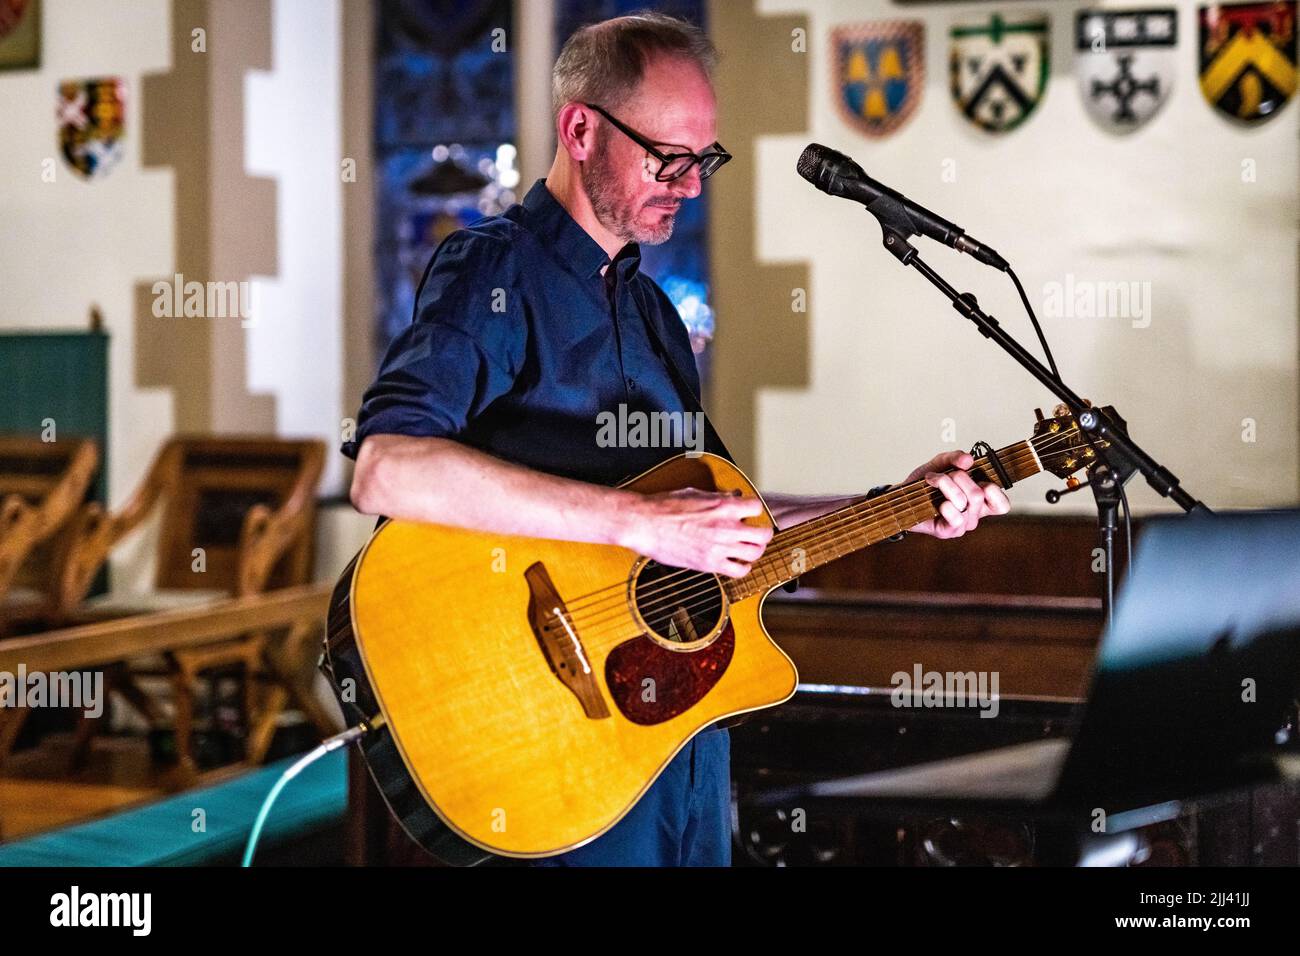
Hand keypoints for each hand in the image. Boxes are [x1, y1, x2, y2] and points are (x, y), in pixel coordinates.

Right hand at [620, 488, 772, 577]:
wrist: (645, 523)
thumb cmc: (664, 507)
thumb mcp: (696, 493)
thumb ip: (718, 498)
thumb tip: (732, 498)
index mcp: (723, 506)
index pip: (757, 507)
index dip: (755, 510)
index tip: (751, 514)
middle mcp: (726, 527)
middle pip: (763, 534)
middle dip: (762, 533)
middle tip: (757, 534)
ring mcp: (719, 547)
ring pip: (755, 553)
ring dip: (754, 551)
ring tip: (748, 549)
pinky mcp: (709, 564)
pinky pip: (738, 571)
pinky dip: (742, 568)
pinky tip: (736, 563)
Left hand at [902, 451, 1010, 538]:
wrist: (903, 498)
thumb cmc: (926, 484)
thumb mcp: (940, 464)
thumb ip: (955, 458)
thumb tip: (968, 459)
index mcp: (981, 500)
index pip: (1002, 505)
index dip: (994, 490)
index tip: (978, 478)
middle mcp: (975, 514)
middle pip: (979, 494)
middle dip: (960, 477)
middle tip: (948, 473)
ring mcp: (962, 524)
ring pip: (963, 501)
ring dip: (946, 484)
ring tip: (933, 480)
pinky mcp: (949, 531)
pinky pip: (955, 517)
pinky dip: (945, 504)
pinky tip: (936, 501)